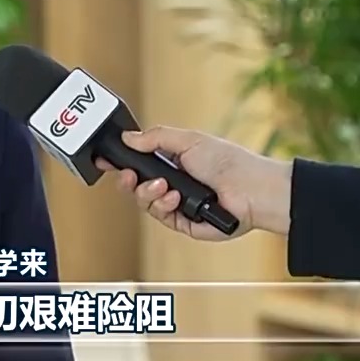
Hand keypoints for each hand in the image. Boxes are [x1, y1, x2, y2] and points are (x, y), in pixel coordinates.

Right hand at [97, 125, 292, 240]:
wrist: (252, 190)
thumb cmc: (228, 161)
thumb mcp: (188, 140)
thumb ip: (155, 138)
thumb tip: (128, 137)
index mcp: (173, 161)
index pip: (139, 163)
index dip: (122, 163)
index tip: (107, 161)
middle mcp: (173, 183)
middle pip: (136, 186)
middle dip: (128, 180)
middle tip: (129, 175)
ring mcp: (178, 204)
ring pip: (145, 203)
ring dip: (149, 193)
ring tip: (165, 186)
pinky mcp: (184, 223)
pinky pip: (161, 217)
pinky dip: (164, 206)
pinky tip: (175, 197)